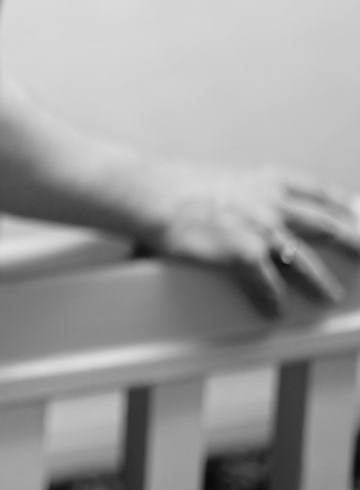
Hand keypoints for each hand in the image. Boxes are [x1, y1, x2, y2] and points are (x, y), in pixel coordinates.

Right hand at [141, 163, 359, 316]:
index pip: (318, 191)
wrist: (150, 194)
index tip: (356, 210)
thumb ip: (243, 194)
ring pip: (307, 262)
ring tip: (331, 295)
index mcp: (265, 180)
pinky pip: (269, 286)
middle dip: (354, 240)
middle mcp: (271, 202)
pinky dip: (273, 300)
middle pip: (328, 225)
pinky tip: (273, 310)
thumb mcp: (221, 179)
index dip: (343, 204)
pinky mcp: (244, 254)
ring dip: (322, 282)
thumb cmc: (175, 186)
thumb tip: (243, 208)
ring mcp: (261, 229)